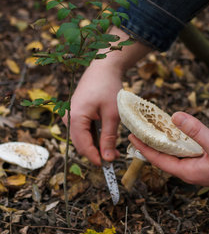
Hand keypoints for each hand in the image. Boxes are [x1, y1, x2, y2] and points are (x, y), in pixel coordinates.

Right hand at [65, 26, 149, 164]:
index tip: (107, 166)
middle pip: (80, 144)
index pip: (82, 146)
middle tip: (115, 156)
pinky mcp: (75, 114)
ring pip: (82, 138)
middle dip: (96, 152)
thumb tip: (107, 159)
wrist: (103, 68)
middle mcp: (69, 118)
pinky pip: (83, 130)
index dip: (95, 158)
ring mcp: (71, 116)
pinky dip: (94, 136)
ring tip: (113, 147)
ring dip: (96, 145)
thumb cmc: (108, 87)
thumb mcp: (112, 114)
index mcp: (75, 118)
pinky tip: (106, 136)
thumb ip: (109, 137)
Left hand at [129, 112, 208, 193]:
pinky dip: (179, 140)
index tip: (131, 136)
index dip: (143, 148)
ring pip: (175, 153)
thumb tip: (175, 116)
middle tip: (139, 128)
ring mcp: (198, 166)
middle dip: (150, 143)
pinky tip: (178, 130)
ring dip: (164, 141)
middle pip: (164, 157)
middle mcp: (190, 171)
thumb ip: (196, 131)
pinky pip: (186, 150)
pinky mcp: (206, 161)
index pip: (158, 160)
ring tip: (153, 127)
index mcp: (187, 171)